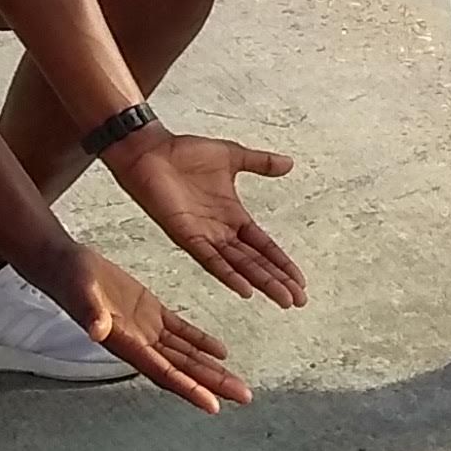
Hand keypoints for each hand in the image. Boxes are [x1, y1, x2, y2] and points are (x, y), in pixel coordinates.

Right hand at [40, 241, 251, 411]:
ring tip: (238, 384)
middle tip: (244, 397)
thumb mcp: (81, 292)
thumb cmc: (69, 280)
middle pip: (183, 369)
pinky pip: (180, 332)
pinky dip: (200, 342)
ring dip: (211, 369)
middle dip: (213, 384)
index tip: (213, 405)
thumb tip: (97, 330)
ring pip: (185, 354)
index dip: (188, 388)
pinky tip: (221, 351)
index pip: (164, 371)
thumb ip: (90, 313)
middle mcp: (139, 343)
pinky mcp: (149, 312)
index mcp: (126, 343)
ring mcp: (145, 329)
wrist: (63, 265)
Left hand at [103, 122, 307, 304]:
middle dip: (278, 280)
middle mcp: (220, 231)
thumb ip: (261, 163)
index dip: (282, 263)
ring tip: (282, 299)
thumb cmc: (184, 152)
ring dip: (262, 282)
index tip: (300, 280)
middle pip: (255, 262)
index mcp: (233, 215)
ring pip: (239, 266)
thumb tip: (289, 164)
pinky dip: (228, 275)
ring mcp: (204, 236)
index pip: (264, 246)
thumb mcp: (233, 156)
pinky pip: (210, 260)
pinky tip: (245, 289)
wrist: (151, 150)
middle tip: (299, 300)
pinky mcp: (186, 235)